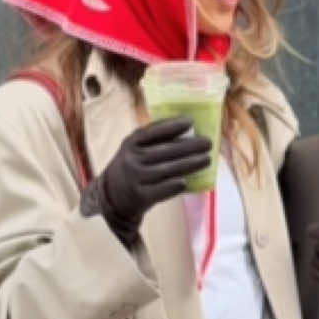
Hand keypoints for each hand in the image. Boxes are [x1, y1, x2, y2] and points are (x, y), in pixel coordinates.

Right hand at [82, 117, 212, 245]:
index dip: (171, 126)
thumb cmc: (132, 167)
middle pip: (164, 151)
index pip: (152, 132)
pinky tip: (187, 181)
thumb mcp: (134, 150)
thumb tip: (188, 132)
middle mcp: (132, 159)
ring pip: (167, 170)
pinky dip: (175, 185)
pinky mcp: (140, 197)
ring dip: (189, 164)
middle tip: (207, 143)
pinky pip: (162, 190)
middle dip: (189, 146)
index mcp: (131, 143)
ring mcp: (135, 178)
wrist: (111, 196)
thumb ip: (153, 142)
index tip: (190, 121)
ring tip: (207, 160)